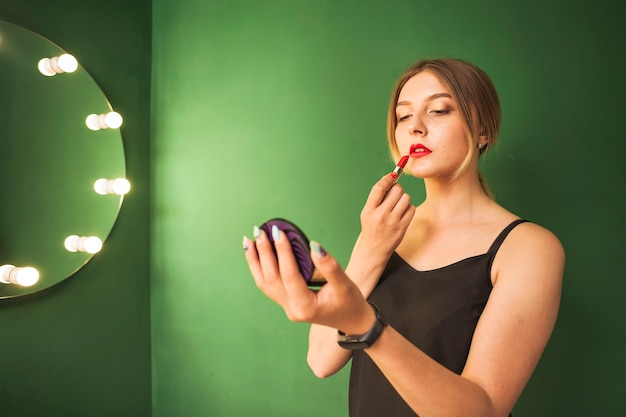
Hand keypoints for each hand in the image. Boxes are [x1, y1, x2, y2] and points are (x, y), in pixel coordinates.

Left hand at [243, 226, 375, 334]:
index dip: (283, 252)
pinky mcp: (286, 303)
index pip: (289, 275)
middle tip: (260, 231)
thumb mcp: (344, 283)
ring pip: (264, 283)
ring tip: (249, 241)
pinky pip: (268, 285)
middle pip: (271, 278)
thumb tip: (314, 245)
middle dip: (264, 253)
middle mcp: (291, 309)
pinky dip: (260, 269)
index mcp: (305, 306)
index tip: (279, 232)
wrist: (353, 321)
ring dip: (255, 261)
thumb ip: (329, 266)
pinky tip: (257, 255)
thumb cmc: (351, 303)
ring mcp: (287, 307)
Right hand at [357, 174, 414, 260]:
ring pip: (406, 198)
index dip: (387, 178)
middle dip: (397, 189)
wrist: (373, 250)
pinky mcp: (402, 228)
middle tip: (394, 195)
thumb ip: (377, 198)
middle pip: (397, 190)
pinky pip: (412, 209)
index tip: (393, 175)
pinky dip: (409, 209)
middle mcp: (380, 215)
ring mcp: (392, 222)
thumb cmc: (371, 228)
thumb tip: (392, 179)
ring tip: (397, 207)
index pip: (379, 188)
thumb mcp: (367, 212)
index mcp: (369, 210)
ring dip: (404, 199)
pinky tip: (402, 214)